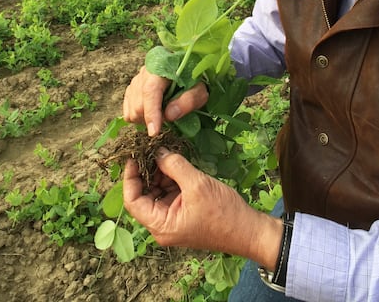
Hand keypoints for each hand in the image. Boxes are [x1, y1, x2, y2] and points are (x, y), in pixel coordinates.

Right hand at [122, 66, 207, 135]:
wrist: (186, 70)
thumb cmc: (194, 81)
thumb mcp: (200, 91)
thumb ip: (189, 101)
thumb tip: (169, 115)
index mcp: (161, 68)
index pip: (150, 91)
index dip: (151, 113)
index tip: (154, 132)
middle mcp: (144, 73)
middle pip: (138, 104)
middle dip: (152, 119)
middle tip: (169, 119)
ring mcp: (135, 81)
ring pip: (131, 110)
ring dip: (146, 120)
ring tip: (162, 115)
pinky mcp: (131, 90)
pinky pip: (127, 112)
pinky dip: (138, 118)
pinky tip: (152, 114)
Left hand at [123, 147, 281, 269]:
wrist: (249, 230)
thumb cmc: (224, 213)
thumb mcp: (197, 185)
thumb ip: (174, 166)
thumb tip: (157, 151)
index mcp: (160, 225)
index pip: (132, 200)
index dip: (130, 177)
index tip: (134, 156)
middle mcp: (162, 225)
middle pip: (143, 195)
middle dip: (146, 171)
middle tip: (150, 149)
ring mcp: (173, 220)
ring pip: (157, 192)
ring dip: (159, 173)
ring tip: (164, 152)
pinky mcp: (184, 213)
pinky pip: (170, 193)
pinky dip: (171, 178)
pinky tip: (175, 162)